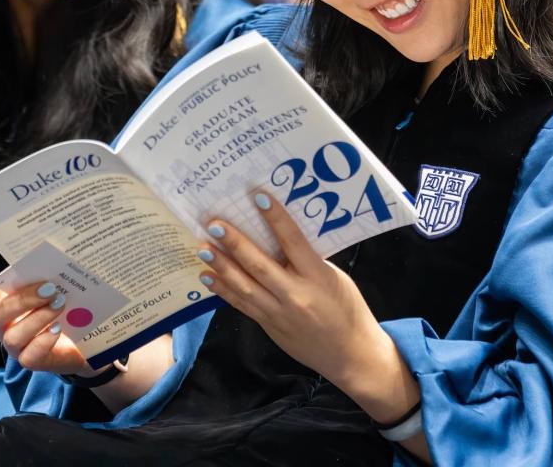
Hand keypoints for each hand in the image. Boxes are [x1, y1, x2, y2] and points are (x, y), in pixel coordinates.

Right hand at [0, 253, 90, 375]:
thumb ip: (44, 278)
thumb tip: (52, 261)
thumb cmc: (61, 309)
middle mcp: (3, 325)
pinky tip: (57, 328)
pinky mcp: (31, 361)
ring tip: (60, 304)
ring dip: (38, 318)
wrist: (80, 341)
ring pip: (13, 337)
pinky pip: (31, 355)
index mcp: (3, 302)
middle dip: (22, 299)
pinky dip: (44, 340)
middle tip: (49, 288)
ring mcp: (14, 346)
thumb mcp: (52, 291)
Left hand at [198, 191, 419, 424]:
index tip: (258, 197)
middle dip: (235, 244)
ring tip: (202, 248)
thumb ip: (308, 261)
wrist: (350, 355)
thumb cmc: (348, 310)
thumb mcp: (334, 278)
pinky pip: (243, 305)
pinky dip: (224, 290)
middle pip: (260, 265)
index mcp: (317, 277)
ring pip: (245, 287)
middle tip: (214, 224)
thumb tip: (280, 239)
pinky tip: (207, 276)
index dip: (276, 218)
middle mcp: (296, 295)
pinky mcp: (269, 326)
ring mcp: (280, 313)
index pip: (293, 242)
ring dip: (221, 266)